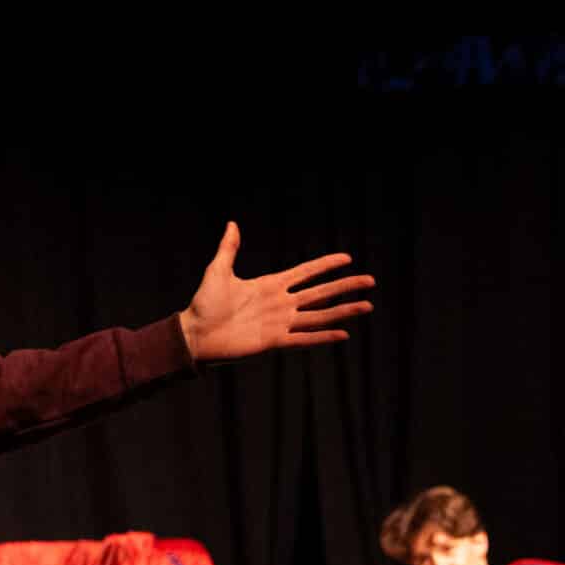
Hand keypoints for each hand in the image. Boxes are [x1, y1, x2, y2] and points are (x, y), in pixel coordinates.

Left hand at [177, 223, 374, 363]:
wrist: (194, 334)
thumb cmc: (203, 304)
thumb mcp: (217, 271)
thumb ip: (229, 248)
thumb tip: (232, 223)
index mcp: (270, 286)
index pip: (305, 273)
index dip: (326, 265)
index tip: (347, 258)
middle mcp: (280, 304)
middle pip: (320, 293)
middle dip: (345, 286)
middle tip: (370, 281)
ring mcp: (279, 323)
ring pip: (319, 315)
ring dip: (343, 311)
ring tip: (367, 305)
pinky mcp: (274, 341)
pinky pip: (303, 339)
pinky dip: (322, 336)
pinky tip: (344, 333)